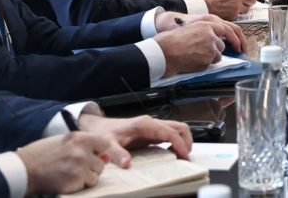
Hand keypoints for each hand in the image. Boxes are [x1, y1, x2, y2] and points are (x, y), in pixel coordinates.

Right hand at [17, 133, 109, 194]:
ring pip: (96, 175)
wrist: (24, 169)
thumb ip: (86, 146)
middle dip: (92, 167)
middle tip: (75, 168)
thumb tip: (106, 157)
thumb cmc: (43, 154)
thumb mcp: (64, 142)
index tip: (93, 155)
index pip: (105, 143)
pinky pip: (87, 185)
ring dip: (86, 177)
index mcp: (79, 138)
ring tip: (70, 174)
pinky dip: (79, 185)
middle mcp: (82, 151)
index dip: (100, 151)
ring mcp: (80, 166)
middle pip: (101, 163)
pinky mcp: (75, 180)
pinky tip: (66, 180)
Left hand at [77, 114, 192, 166]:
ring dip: (183, 142)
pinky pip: (170, 136)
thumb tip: (127, 164)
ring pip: (178, 130)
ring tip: (180, 157)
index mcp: (145, 124)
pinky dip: (176, 144)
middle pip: (179, 127)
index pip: (170, 132)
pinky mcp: (153, 133)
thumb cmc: (105, 132)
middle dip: (187, 141)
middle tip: (185, 158)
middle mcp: (152, 123)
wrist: (100, 127)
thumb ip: (117, 153)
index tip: (184, 156)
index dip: (180, 143)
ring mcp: (154, 128)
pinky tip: (171, 154)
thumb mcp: (108, 143)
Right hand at [154, 21, 229, 76]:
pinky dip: (202, 65)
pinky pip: (209, 65)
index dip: (230, 38)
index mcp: (206, 24)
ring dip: (209, 58)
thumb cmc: (172, 40)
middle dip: (214, 50)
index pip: (224, 30)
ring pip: (217, 56)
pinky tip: (191, 61)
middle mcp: (211, 36)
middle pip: (221, 46)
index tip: (235, 44)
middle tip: (201, 52)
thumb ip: (203, 31)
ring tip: (194, 57)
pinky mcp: (207, 60)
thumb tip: (214, 38)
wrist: (164, 51)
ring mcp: (210, 49)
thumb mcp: (190, 28)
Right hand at [199, 0, 258, 19]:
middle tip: (245, 1)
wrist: (202, 5)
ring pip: (248, 8)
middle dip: (250, 0)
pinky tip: (231, 10)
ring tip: (236, 6)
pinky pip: (241, 14)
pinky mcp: (234, 14)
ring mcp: (237, 5)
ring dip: (244, 7)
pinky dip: (238, 13)